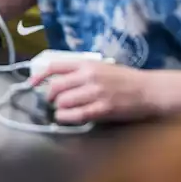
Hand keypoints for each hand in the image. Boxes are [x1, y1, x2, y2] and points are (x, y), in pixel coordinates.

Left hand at [32, 60, 156, 123]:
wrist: (148, 90)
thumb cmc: (125, 79)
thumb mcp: (102, 67)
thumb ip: (82, 71)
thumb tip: (60, 80)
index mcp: (87, 63)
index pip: (55, 66)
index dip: (39, 75)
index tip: (32, 84)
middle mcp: (88, 76)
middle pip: (56, 87)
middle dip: (49, 97)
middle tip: (51, 102)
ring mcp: (95, 93)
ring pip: (63, 102)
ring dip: (58, 109)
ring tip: (61, 111)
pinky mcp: (101, 109)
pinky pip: (76, 115)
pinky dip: (66, 118)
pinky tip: (66, 118)